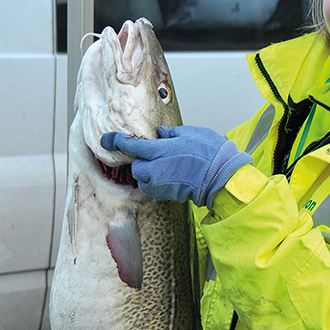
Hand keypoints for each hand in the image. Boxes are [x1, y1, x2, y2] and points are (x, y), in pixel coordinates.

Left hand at [100, 125, 251, 207]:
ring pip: (144, 180)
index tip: (105, 140)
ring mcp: (162, 184)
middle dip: (141, 161)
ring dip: (149, 173)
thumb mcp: (190, 133)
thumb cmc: (211, 152)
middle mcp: (156, 169)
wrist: (224, 178)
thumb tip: (160, 135)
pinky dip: (157, 183)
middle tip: (155, 155)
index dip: (115, 141)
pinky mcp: (168, 195)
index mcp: (159, 150)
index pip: (130, 145)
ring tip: (165, 167)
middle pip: (136, 167)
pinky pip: (155, 189)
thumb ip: (171, 134)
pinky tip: (171, 177)